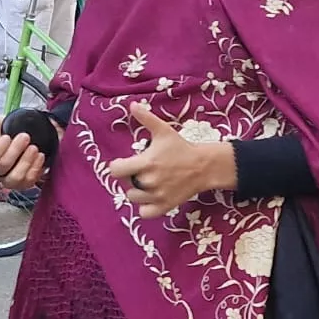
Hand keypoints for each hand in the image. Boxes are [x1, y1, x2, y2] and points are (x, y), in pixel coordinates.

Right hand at [0, 113, 49, 190]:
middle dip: (15, 150)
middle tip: (25, 136)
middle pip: (3, 168)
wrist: (30, 134)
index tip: (6, 136)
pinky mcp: (25, 184)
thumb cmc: (9, 131)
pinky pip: (29, 180)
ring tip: (33, 147)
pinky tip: (39, 155)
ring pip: (15, 178)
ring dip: (26, 161)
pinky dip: (35, 167)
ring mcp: (10, 180)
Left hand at [106, 101, 234, 218]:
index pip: (115, 171)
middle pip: (125, 184)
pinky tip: (151, 197)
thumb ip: (146, 119)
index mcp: (146, 163)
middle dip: (131, 177)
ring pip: (133, 198)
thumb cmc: (181, 148)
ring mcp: (157, 196)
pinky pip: (144, 213)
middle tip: (142, 170)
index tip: (125, 163)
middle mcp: (149, 182)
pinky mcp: (165, 206)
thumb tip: (132, 105)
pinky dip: (145, 207)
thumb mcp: (163, 131)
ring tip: (147, 182)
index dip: (117, 166)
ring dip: (137, 191)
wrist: (203, 166)